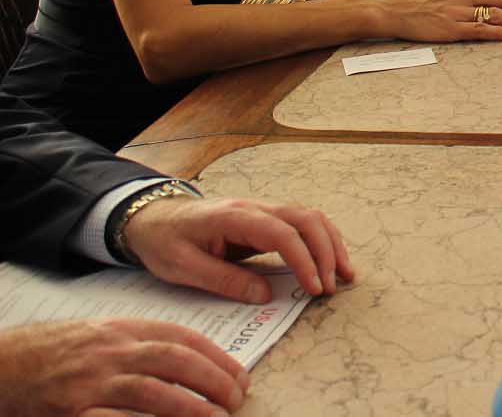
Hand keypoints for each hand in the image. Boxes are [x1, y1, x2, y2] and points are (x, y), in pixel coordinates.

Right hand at [0, 317, 247, 415]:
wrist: (5, 364)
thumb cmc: (58, 353)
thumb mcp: (102, 335)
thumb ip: (142, 344)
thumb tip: (193, 361)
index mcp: (122, 330)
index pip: (182, 337)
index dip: (217, 356)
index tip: (240, 375)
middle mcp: (110, 352)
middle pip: (174, 361)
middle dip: (213, 379)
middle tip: (237, 398)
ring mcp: (91, 382)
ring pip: (150, 391)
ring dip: (189, 406)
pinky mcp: (72, 411)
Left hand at [126, 194, 354, 302]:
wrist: (151, 218)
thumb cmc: (164, 241)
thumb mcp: (182, 267)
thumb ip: (223, 280)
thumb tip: (264, 296)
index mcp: (234, 217)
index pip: (283, 234)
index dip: (304, 261)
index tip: (314, 288)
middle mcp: (256, 208)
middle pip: (307, 221)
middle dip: (327, 253)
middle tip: (332, 287)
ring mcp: (263, 210)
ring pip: (311, 218)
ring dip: (331, 245)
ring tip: (344, 275)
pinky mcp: (265, 220)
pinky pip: (303, 224)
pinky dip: (322, 241)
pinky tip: (329, 261)